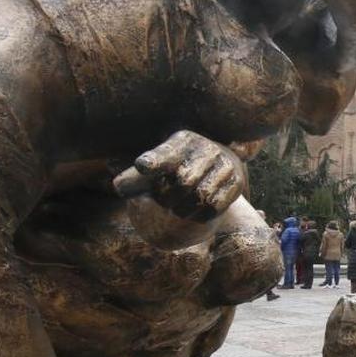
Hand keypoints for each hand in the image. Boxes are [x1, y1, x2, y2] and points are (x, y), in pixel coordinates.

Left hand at [114, 130, 244, 221]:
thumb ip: (132, 180)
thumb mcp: (150, 173)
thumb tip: (119, 186)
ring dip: (183, 209)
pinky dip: (200, 215)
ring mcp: (225, 164)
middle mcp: (206, 147)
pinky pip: (215, 207)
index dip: (154, 161)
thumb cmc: (172, 172)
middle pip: (182, 183)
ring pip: (200, 197)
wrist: (212, 171)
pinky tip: (195, 211)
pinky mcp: (236, 182)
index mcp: (181, 140)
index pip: (165, 154)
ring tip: (177, 208)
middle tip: (163, 202)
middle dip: (168, 198)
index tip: (142, 166)